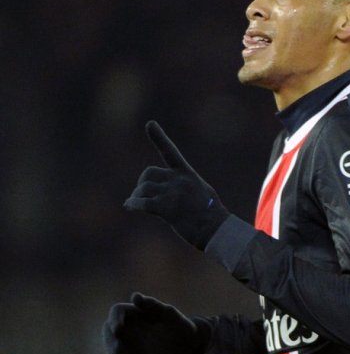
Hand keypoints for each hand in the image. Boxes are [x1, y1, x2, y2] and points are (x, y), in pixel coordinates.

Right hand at [102, 292, 210, 353]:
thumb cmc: (180, 325)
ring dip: (112, 350)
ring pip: (111, 342)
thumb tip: (134, 295)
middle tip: (119, 348)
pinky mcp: (131, 353)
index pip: (117, 311)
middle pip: (109, 327)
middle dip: (110, 338)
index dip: (115, 318)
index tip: (119, 329)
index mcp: (138, 310)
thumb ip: (152, 305)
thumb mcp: (168, 314)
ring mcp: (129, 339)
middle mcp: (130, 323)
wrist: (188, 347)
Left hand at [124, 120, 229, 249]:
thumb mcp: (200, 192)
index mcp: (187, 174)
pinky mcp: (167, 208)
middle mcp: (178, 180)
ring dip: (137, 197)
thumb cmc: (211, 215)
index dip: (158, 137)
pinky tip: (129, 206)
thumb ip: (183, 187)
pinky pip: (142, 203)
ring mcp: (172, 193)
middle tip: (141, 195)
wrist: (216, 229)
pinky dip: (133, 204)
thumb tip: (165, 192)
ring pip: (143, 189)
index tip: (149, 124)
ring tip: (135, 205)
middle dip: (142, 183)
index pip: (170, 151)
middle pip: (148, 173)